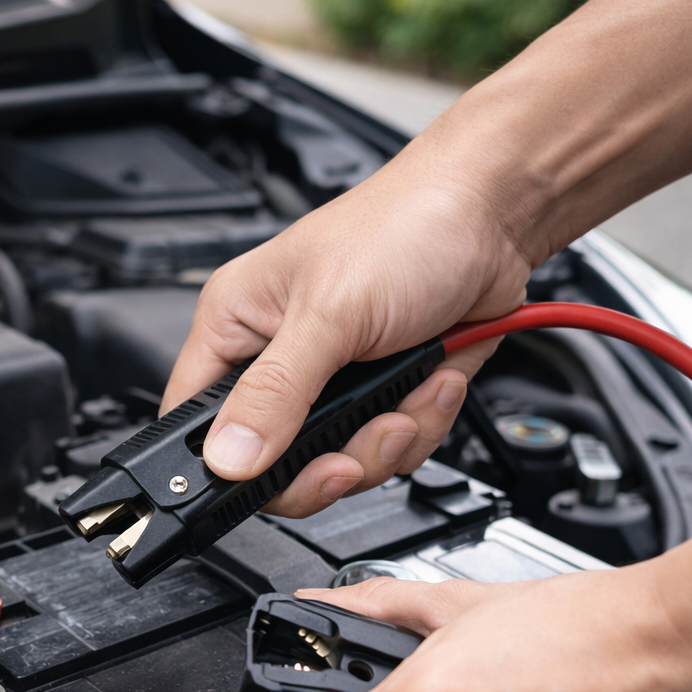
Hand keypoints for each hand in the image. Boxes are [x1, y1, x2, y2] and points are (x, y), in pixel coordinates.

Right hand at [161, 163, 528, 517]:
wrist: (494, 214)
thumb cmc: (405, 224)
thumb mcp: (329, 313)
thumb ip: (276, 392)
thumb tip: (228, 457)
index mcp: (237, 325)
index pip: (197, 422)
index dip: (226, 463)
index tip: (271, 477)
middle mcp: (279, 357)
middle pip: (274, 461)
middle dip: (329, 463)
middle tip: (351, 455)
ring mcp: (335, 379)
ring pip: (339, 461)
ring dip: (385, 441)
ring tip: (409, 392)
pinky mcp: (387, 390)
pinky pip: (391, 447)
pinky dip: (422, 424)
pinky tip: (433, 378)